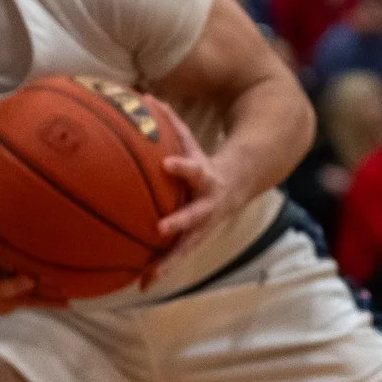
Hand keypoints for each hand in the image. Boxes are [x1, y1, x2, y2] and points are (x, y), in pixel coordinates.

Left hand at [142, 99, 238, 287]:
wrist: (240, 184)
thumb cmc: (204, 162)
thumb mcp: (190, 141)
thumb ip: (169, 122)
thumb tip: (142, 96)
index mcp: (207, 178)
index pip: (195, 170)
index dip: (182, 168)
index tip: (168, 165)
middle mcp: (208, 205)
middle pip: (195, 217)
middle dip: (179, 224)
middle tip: (160, 230)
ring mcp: (204, 226)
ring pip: (187, 247)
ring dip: (168, 262)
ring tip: (149, 277)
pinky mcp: (196, 240)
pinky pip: (177, 257)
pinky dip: (160, 270)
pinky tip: (141, 285)